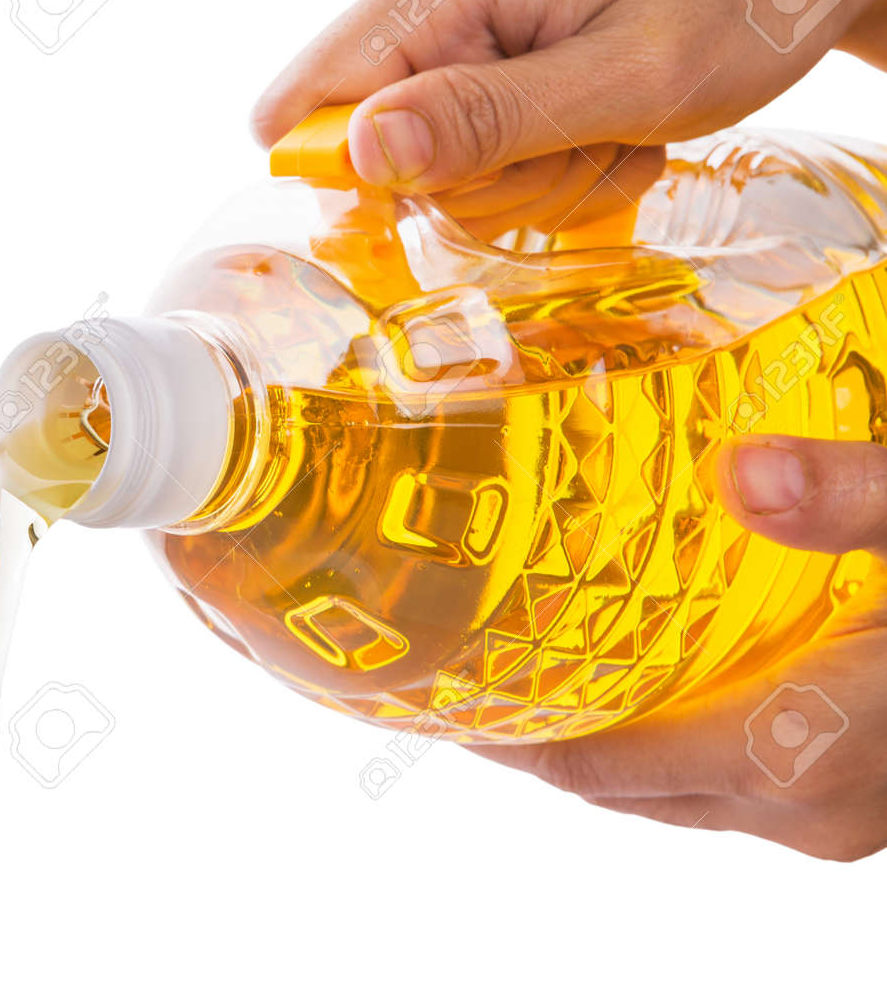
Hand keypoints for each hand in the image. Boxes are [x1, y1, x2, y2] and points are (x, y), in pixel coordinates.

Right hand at [252, 0, 886, 234]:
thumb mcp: (626, 76)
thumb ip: (488, 119)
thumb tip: (360, 156)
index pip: (312, 103)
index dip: (363, 181)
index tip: (465, 193)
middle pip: (377, 149)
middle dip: (484, 182)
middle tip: (585, 148)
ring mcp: (438, 2)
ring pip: (427, 159)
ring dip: (523, 176)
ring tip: (606, 131)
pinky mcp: (463, 29)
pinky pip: (459, 137)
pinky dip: (530, 155)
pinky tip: (594, 124)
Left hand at [469, 435, 886, 861]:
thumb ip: (847, 501)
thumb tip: (743, 472)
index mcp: (796, 748)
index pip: (602, 766)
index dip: (512, 740)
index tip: (442, 703)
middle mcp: (801, 805)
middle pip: (622, 786)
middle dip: (541, 735)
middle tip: (472, 670)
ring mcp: (827, 816)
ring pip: (673, 792)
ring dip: (605, 739)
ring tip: (540, 670)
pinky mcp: (848, 802)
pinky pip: (723, 785)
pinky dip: (667, 741)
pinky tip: (651, 677)